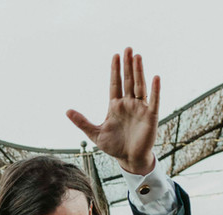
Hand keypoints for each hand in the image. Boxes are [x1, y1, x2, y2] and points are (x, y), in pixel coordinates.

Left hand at [66, 47, 159, 174]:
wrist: (128, 159)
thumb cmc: (114, 146)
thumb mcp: (94, 133)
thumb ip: (82, 121)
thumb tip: (67, 110)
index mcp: (115, 106)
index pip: (115, 84)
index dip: (115, 70)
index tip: (115, 55)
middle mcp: (128, 104)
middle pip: (128, 80)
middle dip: (128, 65)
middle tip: (128, 48)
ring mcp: (140, 109)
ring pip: (139, 86)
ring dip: (139, 72)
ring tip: (138, 57)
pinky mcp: (150, 116)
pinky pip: (154, 101)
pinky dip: (155, 90)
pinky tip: (155, 77)